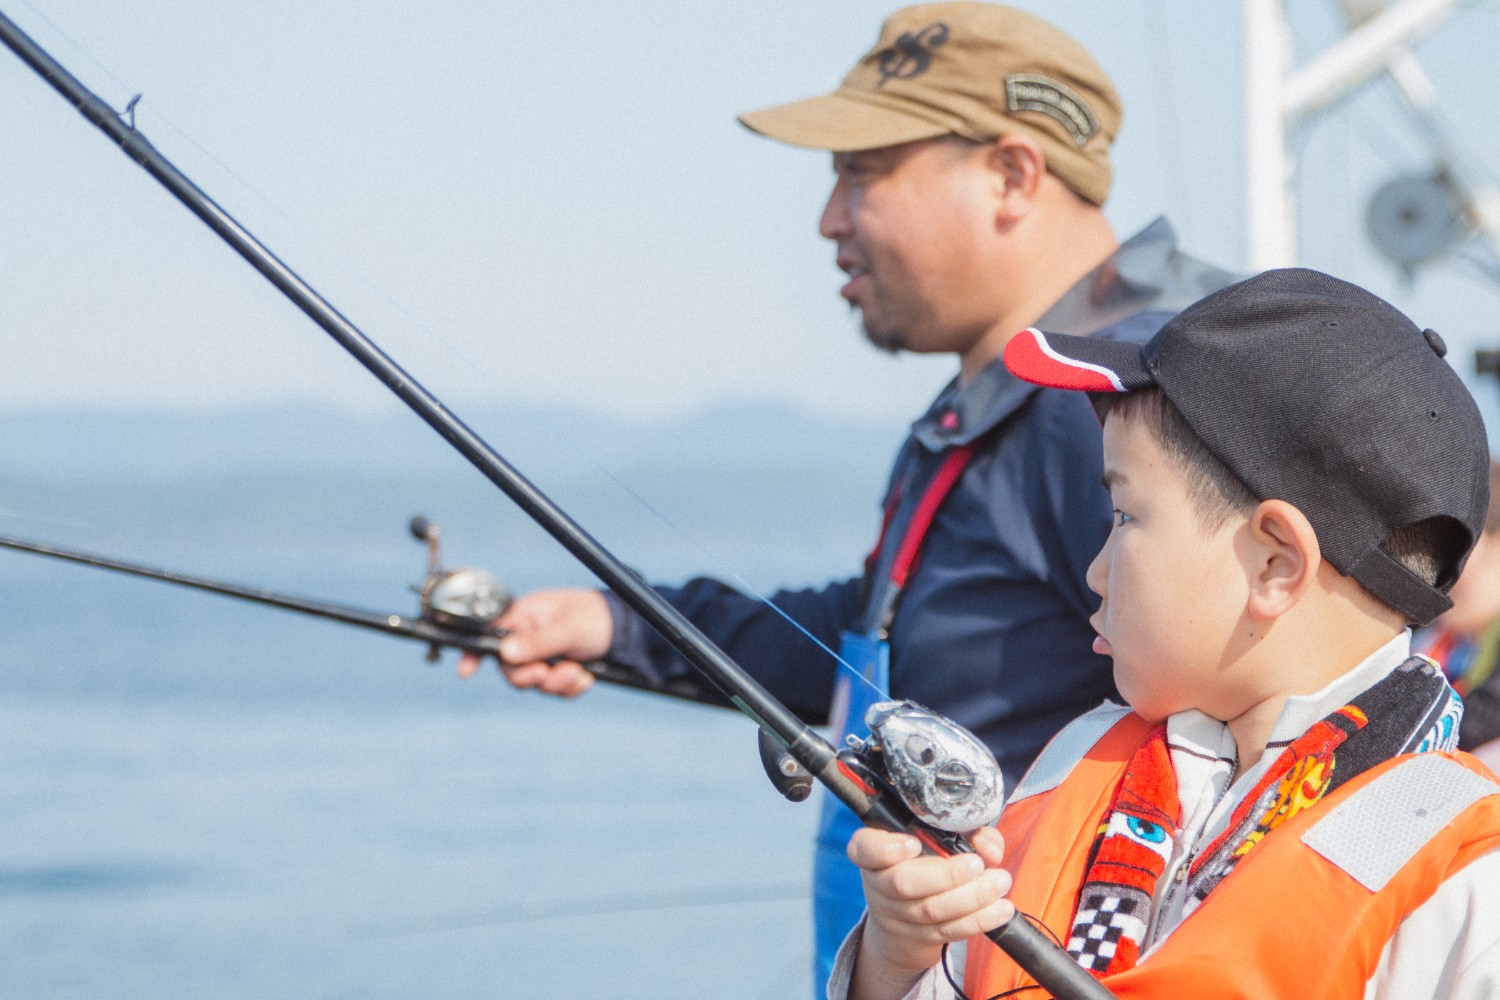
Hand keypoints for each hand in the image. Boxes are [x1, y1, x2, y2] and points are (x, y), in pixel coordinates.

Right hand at [456, 588, 611, 697]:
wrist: (625, 630)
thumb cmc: (594, 616)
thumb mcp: (569, 627)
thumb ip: (539, 641)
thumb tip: (505, 653)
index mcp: (524, 616)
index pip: (490, 633)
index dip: (473, 652)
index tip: (465, 671)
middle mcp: (527, 637)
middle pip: (510, 668)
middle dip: (530, 676)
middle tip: (547, 672)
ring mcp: (542, 656)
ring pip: (533, 683)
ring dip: (555, 683)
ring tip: (578, 672)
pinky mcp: (557, 672)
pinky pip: (553, 691)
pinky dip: (569, 689)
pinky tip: (586, 678)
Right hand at [847, 826, 1012, 999]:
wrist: (903, 915)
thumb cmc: (922, 862)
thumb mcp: (934, 837)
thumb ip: (964, 831)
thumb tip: (986, 846)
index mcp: (873, 851)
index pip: (865, 848)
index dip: (886, 848)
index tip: (913, 844)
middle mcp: (878, 883)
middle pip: (903, 883)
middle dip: (946, 875)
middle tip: (976, 864)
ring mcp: (896, 915)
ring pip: (931, 910)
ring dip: (972, 897)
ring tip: (999, 881)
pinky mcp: (918, 938)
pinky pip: (949, 930)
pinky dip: (979, 920)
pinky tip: (1000, 908)